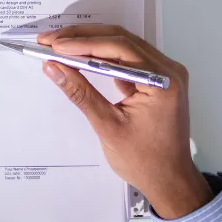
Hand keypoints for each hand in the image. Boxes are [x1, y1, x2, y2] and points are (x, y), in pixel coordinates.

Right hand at [37, 25, 212, 218]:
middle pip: (120, 39)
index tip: (54, 45)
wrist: (170, 183)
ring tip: (59, 45)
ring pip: (121, 44)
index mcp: (163, 82)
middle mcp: (168, 70)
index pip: (119, 48)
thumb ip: (80, 92)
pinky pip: (126, 56)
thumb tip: (53, 66)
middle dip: (82, 38)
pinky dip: (101, 54)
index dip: (83, 43)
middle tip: (50, 40)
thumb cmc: (144, 161)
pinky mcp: (156, 77)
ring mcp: (164, 72)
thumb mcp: (108, 126)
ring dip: (89, 43)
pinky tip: (80, 57)